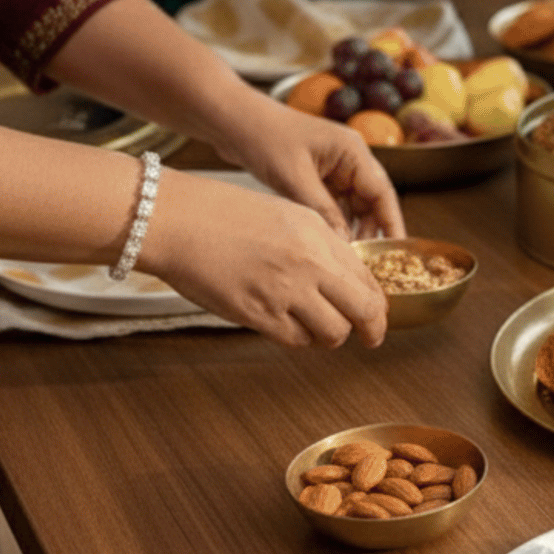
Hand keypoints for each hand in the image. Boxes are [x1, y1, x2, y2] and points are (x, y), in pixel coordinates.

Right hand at [139, 169, 387, 347]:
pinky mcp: (259, 313)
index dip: (376, 303)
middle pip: (364, 310)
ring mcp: (285, 290)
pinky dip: (298, 338)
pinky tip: (289, 325)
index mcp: (319, 234)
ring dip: (330, 336)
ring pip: (333, 332)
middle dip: (371, 329)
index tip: (375, 314)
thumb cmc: (223, 213)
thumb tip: (345, 278)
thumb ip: (320, 245)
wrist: (177, 219)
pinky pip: (296, 340)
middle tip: (370, 338)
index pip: (367, 278)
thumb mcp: (287, 215)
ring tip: (318, 328)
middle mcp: (309, 262)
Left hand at [209, 92, 405, 240]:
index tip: (398, 252)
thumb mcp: (295, 179)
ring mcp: (333, 167)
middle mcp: (349, 158)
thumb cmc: (263, 137)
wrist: (232, 120)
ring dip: (352, 228)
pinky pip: (334, 204)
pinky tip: (330, 242)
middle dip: (372, 231)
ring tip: (348, 258)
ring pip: (353, 205)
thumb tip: (344, 246)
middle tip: (369, 263)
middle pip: (372, 201)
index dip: (391, 224)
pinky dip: (335, 222)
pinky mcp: (316, 175)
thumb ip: (322, 212)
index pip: (382, 193)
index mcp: (352, 151)